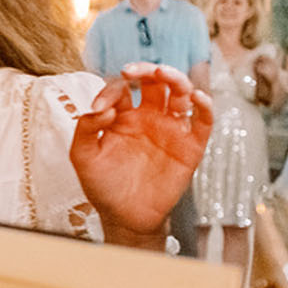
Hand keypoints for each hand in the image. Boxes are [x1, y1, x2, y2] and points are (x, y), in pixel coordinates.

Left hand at [70, 62, 213, 243]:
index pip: (122, 88)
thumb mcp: (82, 157)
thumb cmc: (103, 186)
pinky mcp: (190, 146)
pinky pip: (203, 121)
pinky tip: (197, 97)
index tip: (99, 108)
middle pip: (155, 81)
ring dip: (175, 78)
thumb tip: (104, 108)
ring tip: (163, 73)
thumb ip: (85, 129)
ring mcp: (170, 129)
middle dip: (146, 69)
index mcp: (123, 115)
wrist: (124, 217)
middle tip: (133, 70)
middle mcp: (149, 117)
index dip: (111, 90)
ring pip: (180, 94)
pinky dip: (205, 106)